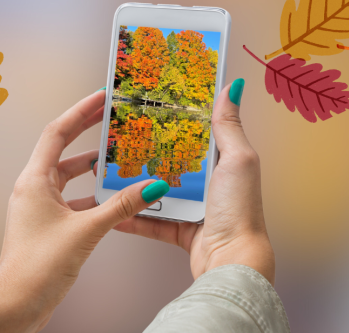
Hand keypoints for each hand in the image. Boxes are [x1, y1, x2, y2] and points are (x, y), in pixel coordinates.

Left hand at [0, 89, 170, 332]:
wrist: (15, 305)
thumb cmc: (37, 267)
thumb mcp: (87, 230)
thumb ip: (122, 205)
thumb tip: (151, 186)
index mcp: (34, 181)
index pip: (58, 133)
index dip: (80, 112)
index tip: (101, 97)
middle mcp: (33, 189)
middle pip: (62, 150)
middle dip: (88, 133)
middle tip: (111, 117)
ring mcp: (38, 208)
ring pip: (68, 177)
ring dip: (92, 168)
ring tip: (118, 157)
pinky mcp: (46, 226)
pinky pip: (72, 200)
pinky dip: (92, 195)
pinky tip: (112, 198)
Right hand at [74, 79, 274, 284]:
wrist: (230, 262)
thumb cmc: (240, 210)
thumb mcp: (237, 160)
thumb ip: (229, 126)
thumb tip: (233, 87)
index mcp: (226, 161)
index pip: (200, 131)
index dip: (180, 114)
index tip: (157, 98)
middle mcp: (211, 182)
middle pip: (174, 158)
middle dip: (149, 146)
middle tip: (122, 131)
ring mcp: (196, 206)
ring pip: (158, 188)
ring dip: (135, 181)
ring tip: (108, 167)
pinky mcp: (180, 229)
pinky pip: (151, 219)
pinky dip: (133, 216)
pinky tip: (113, 208)